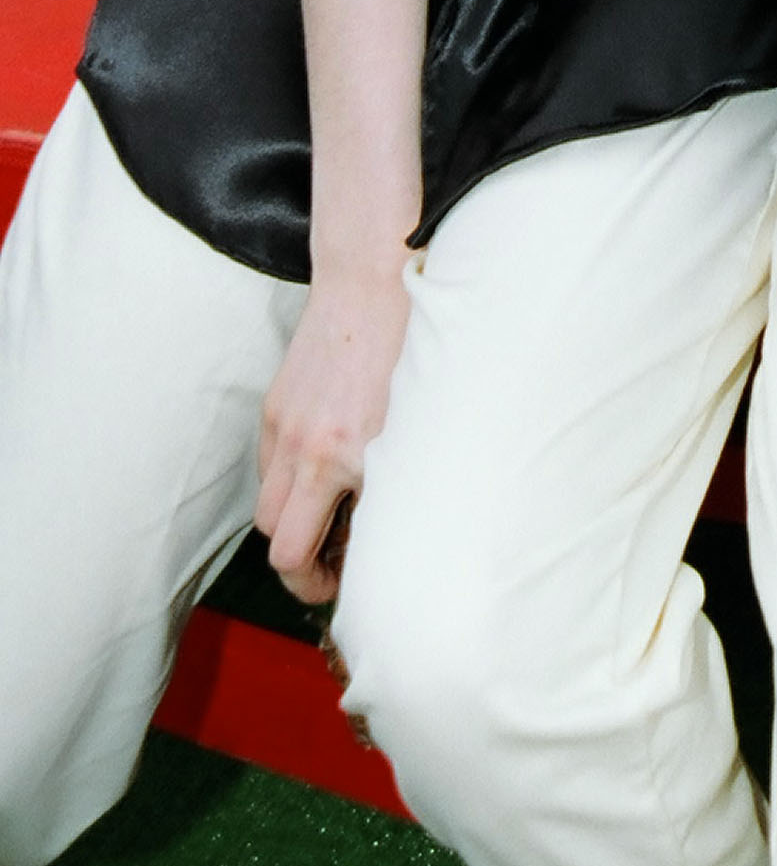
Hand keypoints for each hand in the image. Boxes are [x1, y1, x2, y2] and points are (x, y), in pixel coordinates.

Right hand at [254, 262, 410, 604]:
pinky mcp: (274, 406)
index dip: (319, 585)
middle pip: (277, 542)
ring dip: (292, 523)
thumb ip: (398, 480)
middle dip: (301, 568)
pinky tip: (323, 471)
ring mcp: (284, 427)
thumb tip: (384, 530)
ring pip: (267, 507)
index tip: (342, 584)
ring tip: (330, 518)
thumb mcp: (421, 423)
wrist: (372, 281)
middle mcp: (306, 449)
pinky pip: (268, 466)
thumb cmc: (412, 347)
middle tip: (334, 565)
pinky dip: (288, 481)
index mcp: (345, 458)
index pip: (300, 556)